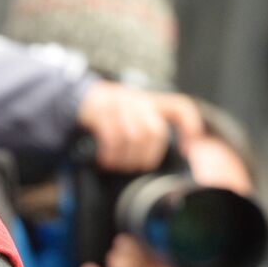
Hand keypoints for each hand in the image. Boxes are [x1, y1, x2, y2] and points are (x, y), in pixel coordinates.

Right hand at [76, 81, 202, 172]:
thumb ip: (148, 129)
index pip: (179, 107)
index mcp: (150, 102)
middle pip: (154, 131)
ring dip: (126, 159)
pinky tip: (105, 162)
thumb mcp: (132, 115)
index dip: (189, 126)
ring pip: (134, 137)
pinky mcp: (101, 111)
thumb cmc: (110, 115)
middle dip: (147, 156)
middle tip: (137, 167)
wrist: (78, 99)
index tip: (187, 147)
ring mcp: (119, 104)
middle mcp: (137, 100)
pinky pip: (111, 138)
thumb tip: (166, 158)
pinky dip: (110, 155)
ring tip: (118, 166)